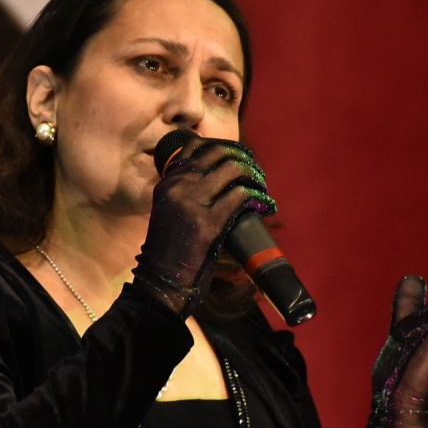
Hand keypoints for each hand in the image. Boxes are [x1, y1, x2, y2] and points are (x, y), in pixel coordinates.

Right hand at [132, 137, 275, 317]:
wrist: (162, 280)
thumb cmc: (171, 250)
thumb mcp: (170, 211)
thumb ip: (187, 192)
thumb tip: (221, 179)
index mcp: (168, 182)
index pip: (197, 146)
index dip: (225, 148)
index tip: (240, 158)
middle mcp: (178, 186)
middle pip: (219, 153)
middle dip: (244, 159)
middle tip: (256, 172)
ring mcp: (192, 202)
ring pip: (233, 169)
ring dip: (255, 175)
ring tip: (262, 187)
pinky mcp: (208, 222)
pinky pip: (242, 195)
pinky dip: (259, 197)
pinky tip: (265, 206)